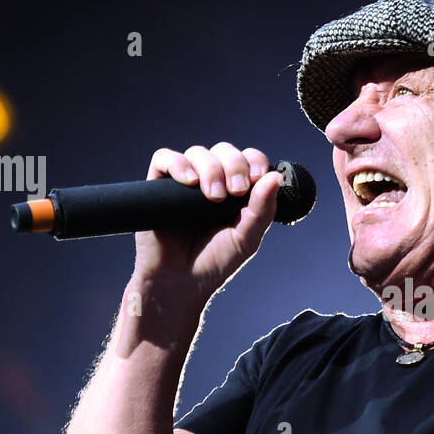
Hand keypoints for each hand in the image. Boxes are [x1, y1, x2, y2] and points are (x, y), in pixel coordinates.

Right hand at [135, 142, 281, 309]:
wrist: (179, 283)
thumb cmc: (214, 262)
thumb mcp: (247, 238)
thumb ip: (262, 209)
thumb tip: (276, 177)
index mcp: (236, 191)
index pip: (248, 160)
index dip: (255, 162)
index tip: (258, 179)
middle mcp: (211, 182)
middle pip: (224, 151)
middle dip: (234, 165)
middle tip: (236, 191)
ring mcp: (184, 182)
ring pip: (198, 153)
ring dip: (211, 169)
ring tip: (212, 196)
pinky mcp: (157, 186)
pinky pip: (164, 158)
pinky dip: (178, 164)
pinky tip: (189, 181)